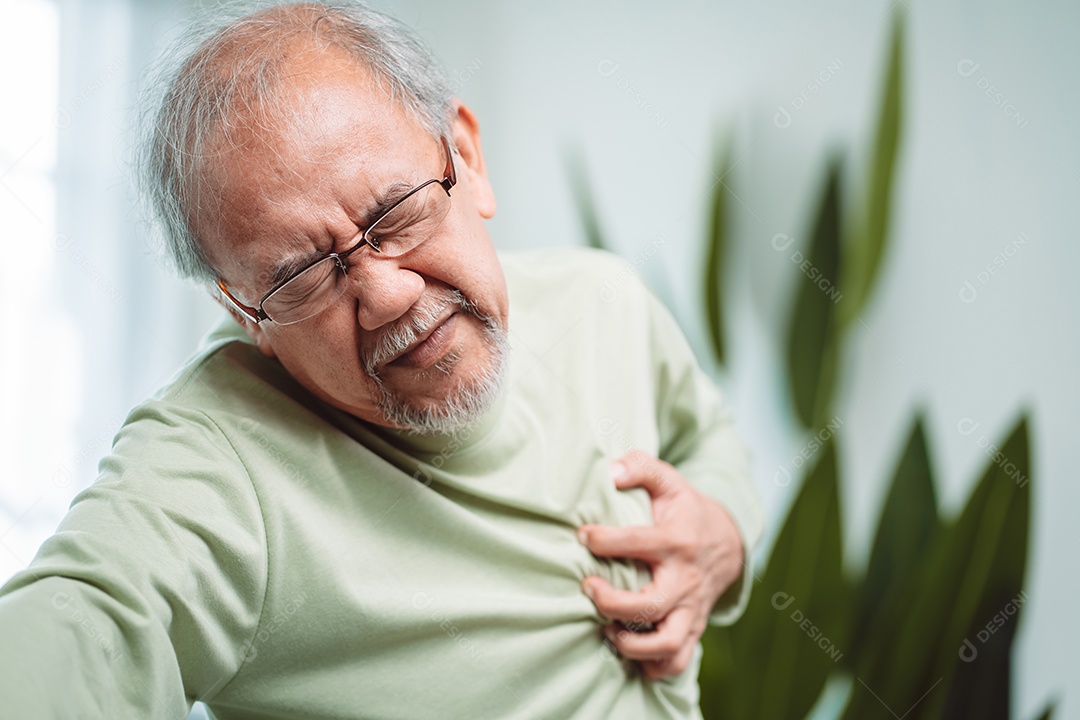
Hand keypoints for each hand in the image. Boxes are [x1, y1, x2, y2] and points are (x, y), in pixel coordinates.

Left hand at [578, 450, 743, 679]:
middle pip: (650, 604)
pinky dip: (651, 666)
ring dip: (631, 644)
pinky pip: (676, 662)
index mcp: (676, 540)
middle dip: (612, 603)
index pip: (636, 542)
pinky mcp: (692, 629)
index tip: (582, 535)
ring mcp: (690, 609)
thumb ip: (641, 467)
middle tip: (589, 588)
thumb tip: (611, 471)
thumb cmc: (686, 511)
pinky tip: (627, 648)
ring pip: (667, 643)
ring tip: (607, 628)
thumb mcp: (669, 481)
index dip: (602, 540)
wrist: (728, 543)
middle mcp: (685, 579)